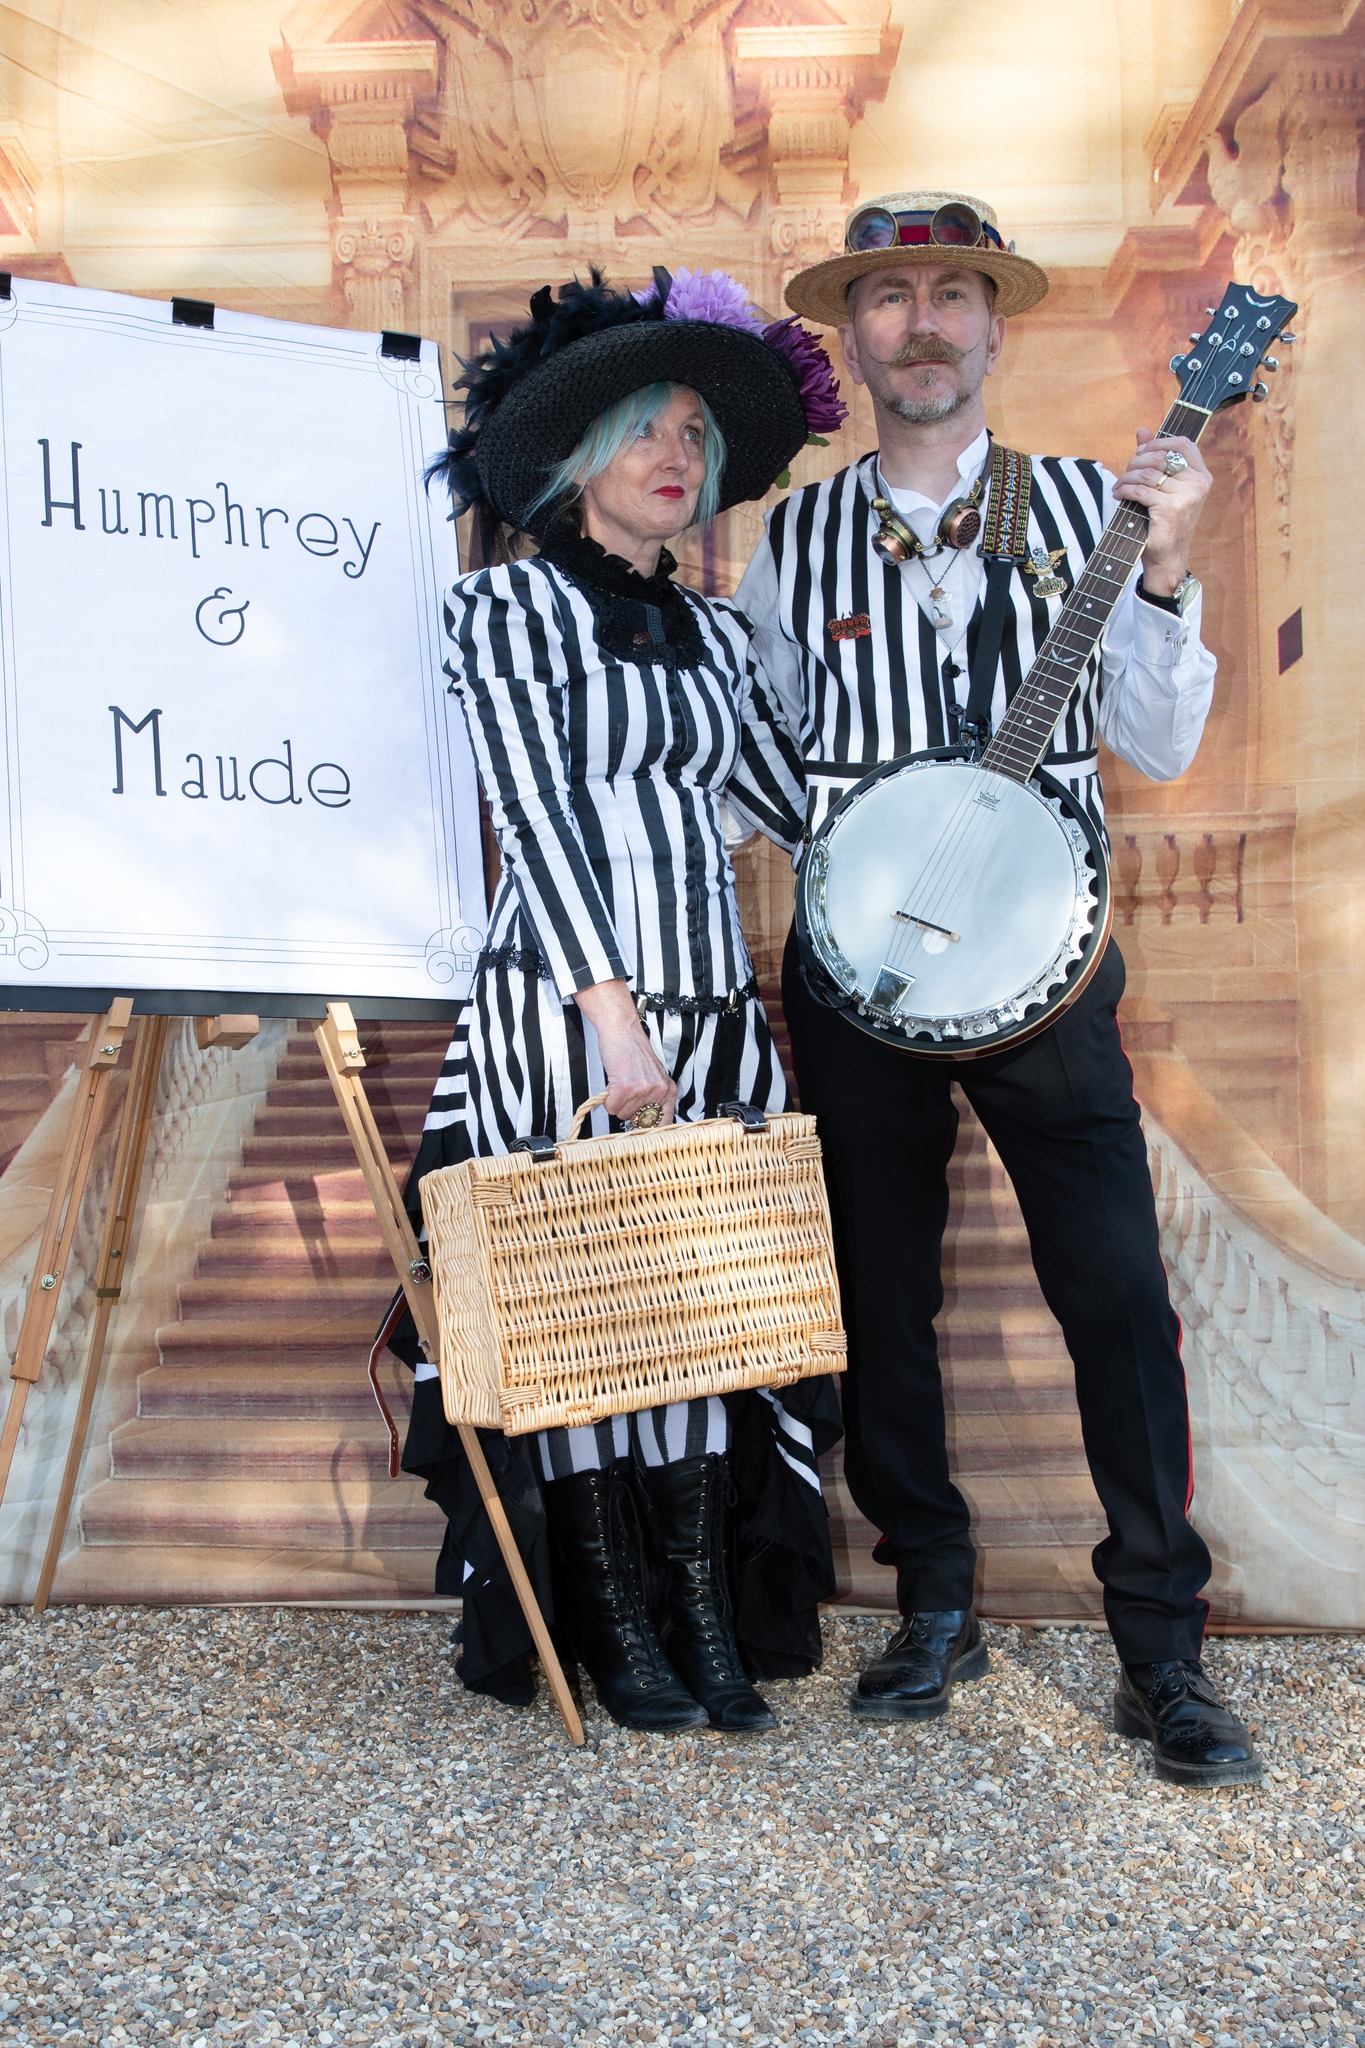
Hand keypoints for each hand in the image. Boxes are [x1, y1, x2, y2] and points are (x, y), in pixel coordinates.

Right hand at [572, 979, 676, 1125]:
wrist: (622, 1031)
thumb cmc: (634, 1051)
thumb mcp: (653, 1076)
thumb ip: (653, 1098)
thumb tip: (644, 1122)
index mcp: (669, 1090)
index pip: (664, 1123)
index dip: (649, 1127)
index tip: (641, 1127)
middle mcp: (659, 1092)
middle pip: (636, 1120)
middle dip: (628, 1107)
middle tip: (627, 1088)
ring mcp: (642, 1091)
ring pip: (621, 1114)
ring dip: (616, 1100)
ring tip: (620, 1080)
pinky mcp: (625, 1088)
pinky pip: (610, 1107)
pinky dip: (607, 1097)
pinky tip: (613, 1081)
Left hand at [1114, 428, 1210, 595]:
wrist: (1168, 557)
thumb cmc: (1165, 521)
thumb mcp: (1164, 488)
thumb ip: (1156, 458)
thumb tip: (1142, 430)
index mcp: (1202, 475)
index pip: (1183, 444)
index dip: (1159, 442)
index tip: (1140, 451)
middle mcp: (1198, 483)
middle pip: (1160, 457)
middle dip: (1136, 462)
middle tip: (1126, 473)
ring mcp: (1186, 496)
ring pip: (1148, 474)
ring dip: (1127, 478)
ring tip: (1119, 486)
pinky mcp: (1170, 509)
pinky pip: (1140, 490)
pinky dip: (1124, 490)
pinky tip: (1119, 495)